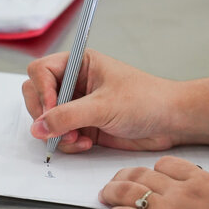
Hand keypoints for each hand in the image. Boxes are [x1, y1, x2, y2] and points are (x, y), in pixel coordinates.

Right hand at [23, 49, 208, 154]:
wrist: (171, 122)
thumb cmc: (147, 100)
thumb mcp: (104, 105)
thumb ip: (68, 116)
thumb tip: (39, 127)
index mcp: (79, 64)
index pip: (40, 71)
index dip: (41, 90)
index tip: (51, 109)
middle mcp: (75, 83)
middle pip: (37, 95)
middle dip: (44, 115)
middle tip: (56, 128)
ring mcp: (78, 106)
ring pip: (47, 119)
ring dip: (57, 132)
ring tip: (76, 139)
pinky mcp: (84, 126)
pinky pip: (61, 135)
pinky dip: (68, 143)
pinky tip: (86, 144)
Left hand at [99, 156, 208, 208]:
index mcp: (205, 182)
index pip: (169, 165)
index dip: (155, 169)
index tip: (150, 174)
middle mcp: (183, 192)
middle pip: (144, 175)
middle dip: (127, 176)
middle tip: (118, 181)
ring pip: (129, 192)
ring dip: (113, 191)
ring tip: (105, 194)